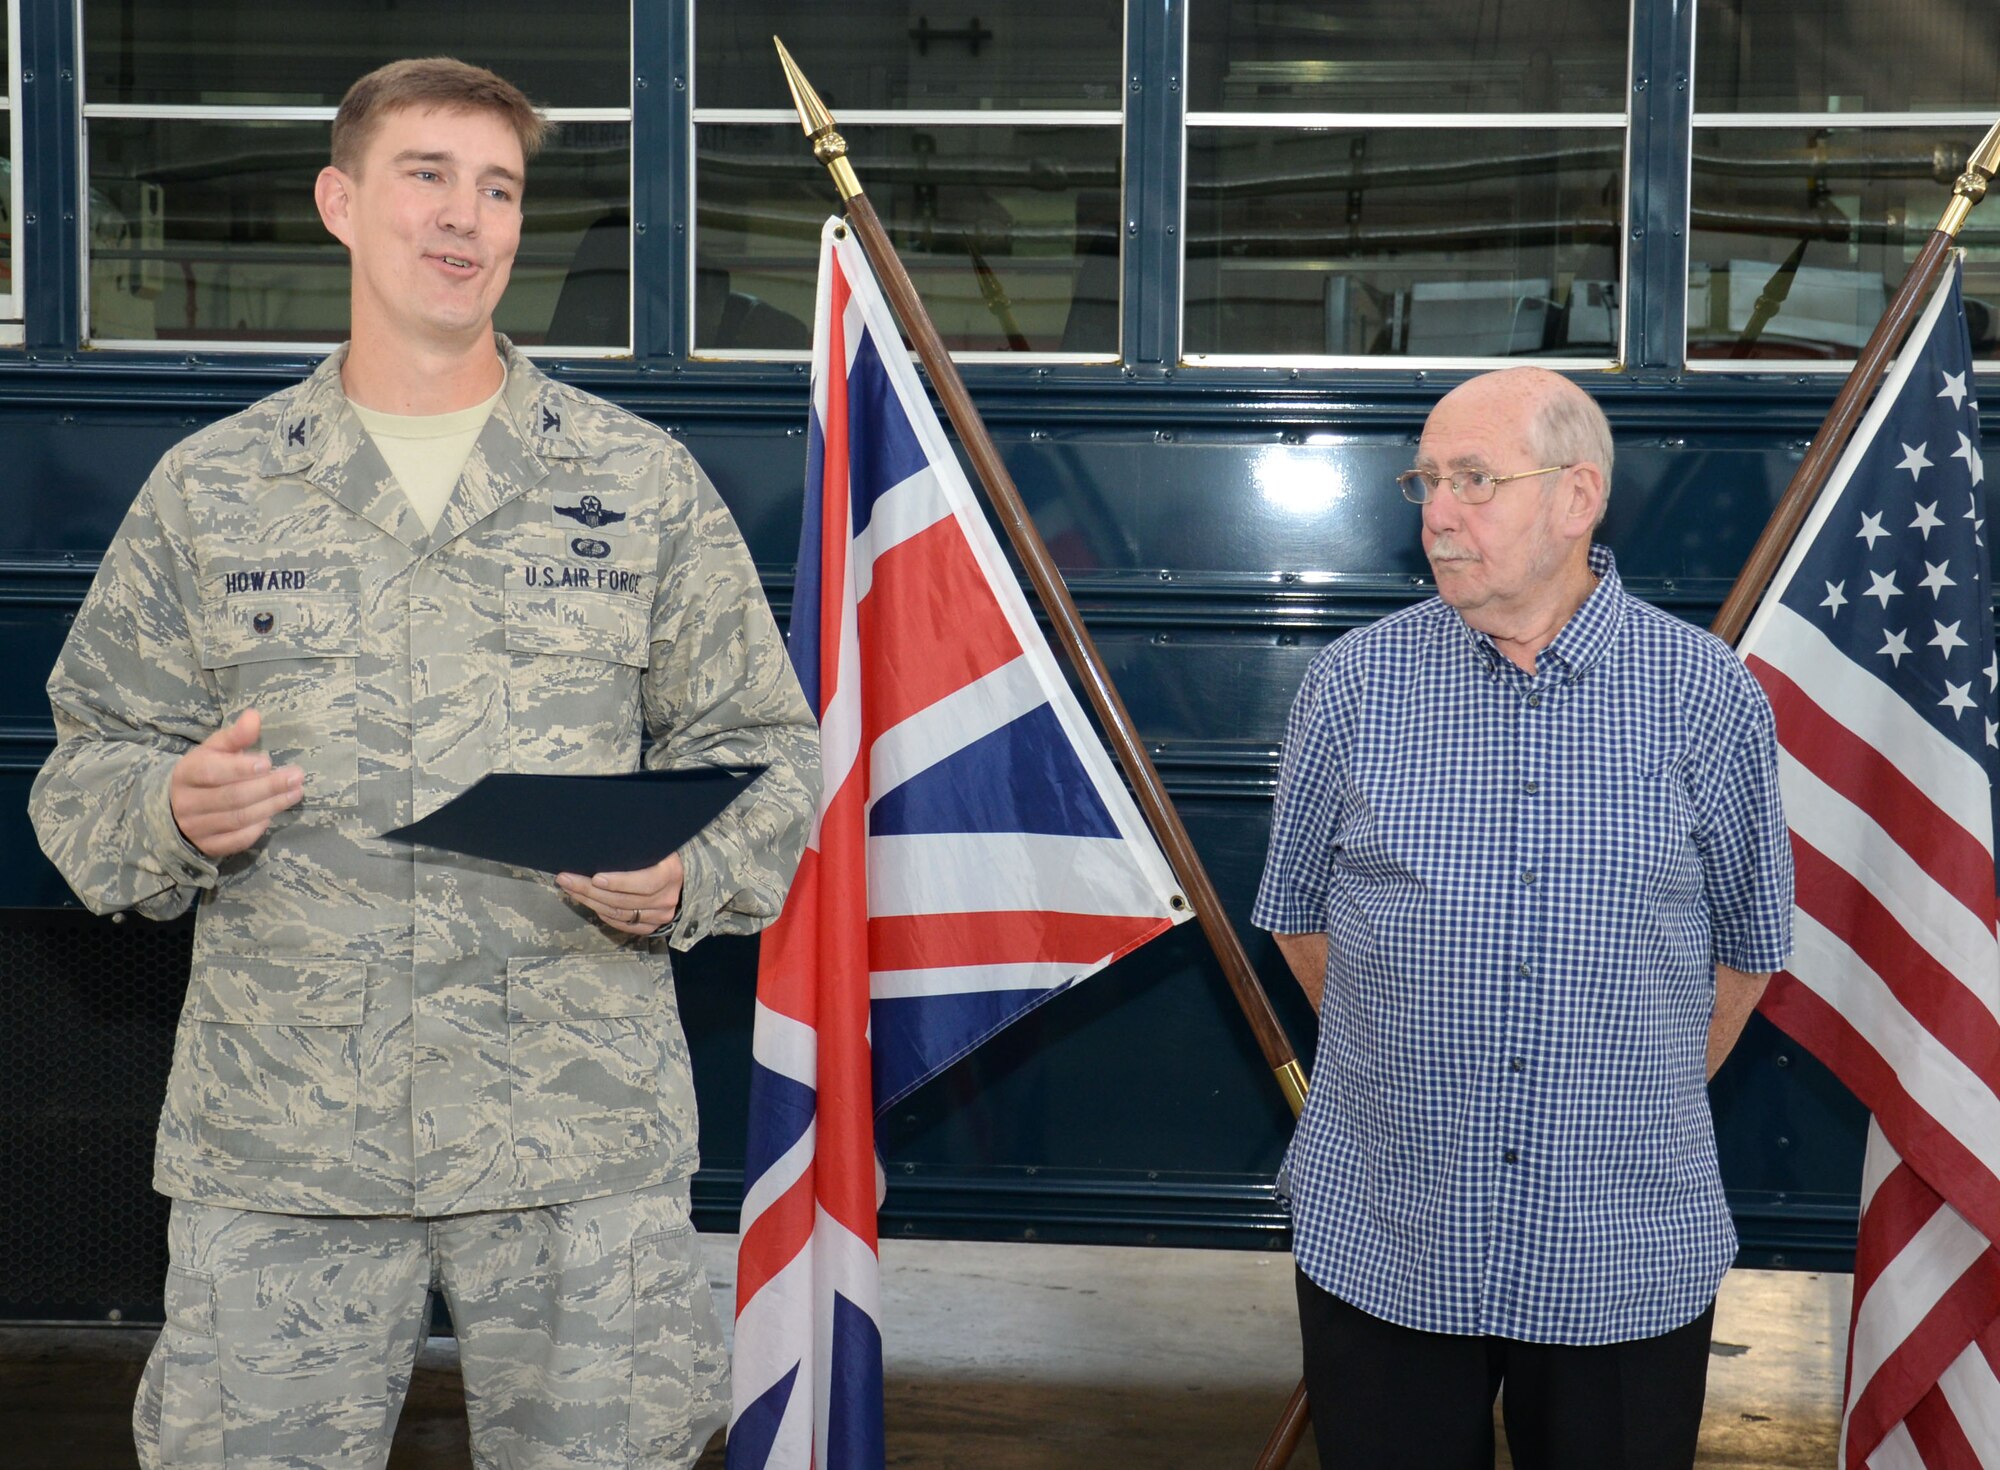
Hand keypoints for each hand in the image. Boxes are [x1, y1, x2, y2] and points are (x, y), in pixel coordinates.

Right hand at [169, 709, 304, 857]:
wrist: (176, 808)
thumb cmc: (204, 772)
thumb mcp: (214, 750)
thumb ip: (235, 735)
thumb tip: (253, 716)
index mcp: (186, 773)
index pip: (211, 772)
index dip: (240, 768)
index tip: (268, 762)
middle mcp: (186, 802)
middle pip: (231, 797)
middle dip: (268, 787)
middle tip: (296, 776)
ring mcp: (195, 828)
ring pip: (237, 819)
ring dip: (271, 806)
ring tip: (295, 792)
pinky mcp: (207, 846)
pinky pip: (236, 840)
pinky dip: (257, 828)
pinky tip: (273, 814)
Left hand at [557, 852, 685, 936]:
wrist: (686, 877)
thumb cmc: (665, 855)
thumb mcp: (659, 844)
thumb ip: (641, 842)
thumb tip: (607, 830)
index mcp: (670, 874)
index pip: (644, 883)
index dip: (619, 882)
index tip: (595, 877)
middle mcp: (667, 899)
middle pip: (624, 901)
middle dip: (590, 890)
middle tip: (567, 879)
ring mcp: (660, 915)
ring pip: (619, 914)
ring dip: (590, 901)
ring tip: (570, 888)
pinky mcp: (652, 926)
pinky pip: (622, 924)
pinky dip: (603, 914)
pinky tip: (587, 902)